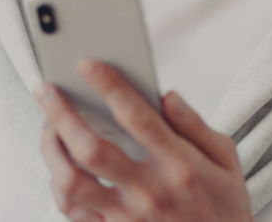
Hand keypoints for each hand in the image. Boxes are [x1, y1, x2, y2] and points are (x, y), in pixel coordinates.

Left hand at [33, 59, 253, 221]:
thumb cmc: (223, 207)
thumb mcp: (226, 160)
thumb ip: (195, 125)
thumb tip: (166, 95)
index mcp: (179, 165)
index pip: (137, 117)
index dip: (108, 86)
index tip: (86, 63)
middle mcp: (150, 191)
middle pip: (91, 150)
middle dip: (61, 115)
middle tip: (45, 90)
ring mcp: (128, 216)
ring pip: (72, 182)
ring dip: (51, 150)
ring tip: (47, 127)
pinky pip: (73, 211)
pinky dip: (58, 186)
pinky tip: (57, 166)